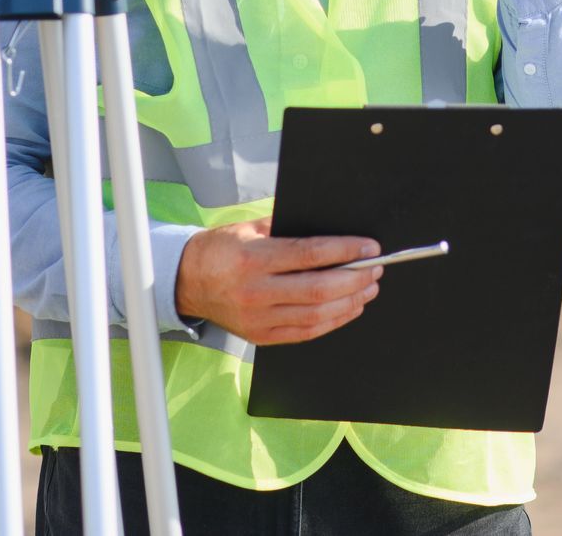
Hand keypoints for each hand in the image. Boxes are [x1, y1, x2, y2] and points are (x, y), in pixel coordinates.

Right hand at [175, 217, 382, 345]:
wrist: (186, 282)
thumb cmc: (220, 249)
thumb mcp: (249, 228)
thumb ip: (286, 227)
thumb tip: (330, 225)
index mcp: (253, 259)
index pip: (309, 255)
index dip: (345, 251)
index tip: (369, 247)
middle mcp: (256, 292)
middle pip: (319, 289)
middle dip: (355, 278)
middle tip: (375, 268)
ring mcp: (258, 318)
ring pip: (317, 315)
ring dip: (350, 301)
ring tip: (368, 287)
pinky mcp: (261, 336)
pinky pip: (306, 333)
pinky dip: (333, 321)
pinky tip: (349, 307)